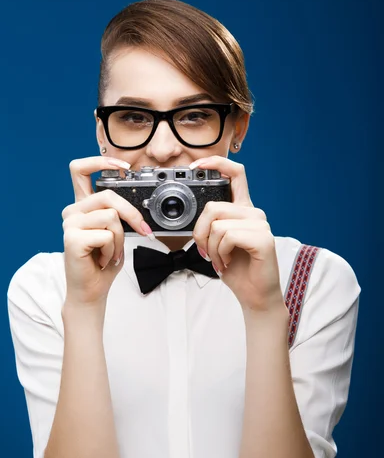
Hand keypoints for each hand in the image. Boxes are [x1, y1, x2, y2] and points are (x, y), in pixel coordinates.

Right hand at [62, 156, 152, 305]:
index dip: (101, 161)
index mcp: (82, 206)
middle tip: (144, 231)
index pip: (81, 169)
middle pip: (108, 195)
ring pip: (111, 217)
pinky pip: (107, 235)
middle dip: (132, 214)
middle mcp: (73, 211)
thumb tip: (137, 205)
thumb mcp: (115, 232)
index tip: (124, 166)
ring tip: (110, 252)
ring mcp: (70, 224)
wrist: (91, 290)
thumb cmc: (103, 262)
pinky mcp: (72, 239)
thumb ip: (118, 214)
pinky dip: (113, 250)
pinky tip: (102, 259)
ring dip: (121, 239)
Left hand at [192, 155, 283, 311]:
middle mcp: (254, 213)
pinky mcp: (263, 239)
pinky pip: (227, 237)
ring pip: (218, 224)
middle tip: (205, 251)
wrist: (255, 295)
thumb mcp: (217, 243)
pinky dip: (220, 253)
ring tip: (219, 260)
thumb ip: (211, 225)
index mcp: (243, 210)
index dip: (216, 163)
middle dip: (200, 233)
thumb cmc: (237, 269)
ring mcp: (260, 225)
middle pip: (214, 207)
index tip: (196, 166)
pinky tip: (227, 263)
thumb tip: (195, 220)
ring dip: (210, 248)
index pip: (236, 173)